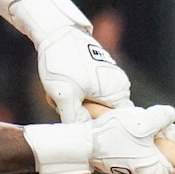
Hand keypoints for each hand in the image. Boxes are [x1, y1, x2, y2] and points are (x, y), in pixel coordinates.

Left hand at [9, 0, 129, 122]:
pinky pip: (86, 93)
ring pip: (90, 105)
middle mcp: (119, 86)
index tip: (78, 126)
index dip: (96, 129)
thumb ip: (76, 122)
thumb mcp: (65, 96)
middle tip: (61, 103)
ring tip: (57, 92)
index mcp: (119, 92)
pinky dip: (71, 94)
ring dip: (72, 103)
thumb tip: (83, 142)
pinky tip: (59, 86)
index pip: (116, 125)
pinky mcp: (97, 74)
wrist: (55, 31)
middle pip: (101, 116)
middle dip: (79, 113)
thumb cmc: (62, 61)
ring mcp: (109, 79)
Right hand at [22, 102, 174, 173]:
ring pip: (157, 146)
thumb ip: (164, 118)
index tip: (169, 128)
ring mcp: (140, 169)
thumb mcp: (142, 121)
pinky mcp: (130, 163)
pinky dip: (141, 136)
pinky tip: (129, 127)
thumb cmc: (113, 134)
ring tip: (137, 123)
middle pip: (172, 151)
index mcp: (158, 171)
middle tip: (152, 122)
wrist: (83, 142)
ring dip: (152, 132)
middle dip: (166, 134)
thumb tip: (172, 116)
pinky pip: (144, 147)